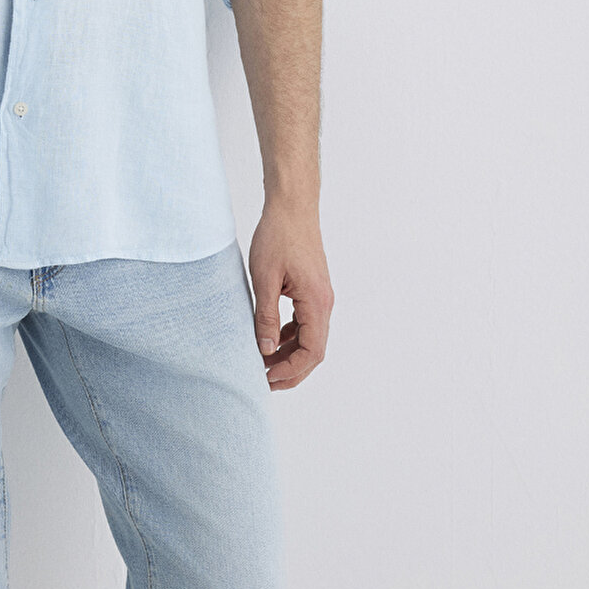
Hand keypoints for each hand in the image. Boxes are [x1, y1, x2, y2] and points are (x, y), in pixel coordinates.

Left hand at [248, 198, 333, 389]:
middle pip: (314, 351)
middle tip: (265, 381)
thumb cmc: (278, 236)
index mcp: (316, 303)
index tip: (267, 377)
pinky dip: (290, 337)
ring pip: (310, 338)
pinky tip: (271, 339)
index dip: (290, 370)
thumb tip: (265, 350)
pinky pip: (305, 323)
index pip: (312, 352)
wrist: (292, 207)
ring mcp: (320, 297)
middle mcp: (324, 303)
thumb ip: (265, 317)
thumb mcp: (264, 278)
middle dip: (291, 370)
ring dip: (289, 355)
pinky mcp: (312, 290)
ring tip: (264, 364)